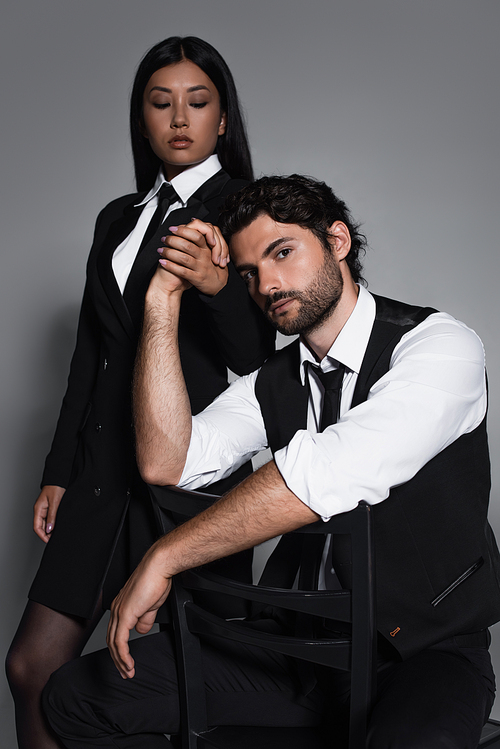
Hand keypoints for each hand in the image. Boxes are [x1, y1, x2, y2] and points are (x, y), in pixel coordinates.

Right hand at [33, 485, 65, 541]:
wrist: (59, 479)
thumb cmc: (56, 487)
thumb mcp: (55, 502)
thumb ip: (52, 516)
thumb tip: (49, 529)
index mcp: (38, 509)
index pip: (37, 527)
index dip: (42, 535)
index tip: (49, 541)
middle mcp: (40, 511)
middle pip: (41, 527)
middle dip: (47, 534)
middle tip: (56, 539)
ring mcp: (45, 510)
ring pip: (46, 524)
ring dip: (51, 530)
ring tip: (58, 534)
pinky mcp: (50, 508)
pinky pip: (50, 519)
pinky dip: (54, 524)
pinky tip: (59, 526)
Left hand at [107, 546, 171, 678]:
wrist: (158, 567)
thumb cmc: (156, 580)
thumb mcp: (151, 605)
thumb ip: (145, 619)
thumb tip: (142, 630)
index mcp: (121, 606)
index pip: (115, 633)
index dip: (119, 650)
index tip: (125, 662)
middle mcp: (116, 609)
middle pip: (111, 641)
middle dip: (117, 660)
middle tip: (125, 673)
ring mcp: (119, 612)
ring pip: (113, 643)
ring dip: (120, 661)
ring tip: (128, 672)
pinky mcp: (125, 615)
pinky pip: (120, 641)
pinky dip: (123, 655)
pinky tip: (128, 663)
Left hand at [158, 221, 228, 296]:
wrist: (218, 284)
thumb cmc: (210, 266)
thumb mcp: (208, 251)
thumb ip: (200, 240)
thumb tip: (186, 227)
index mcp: (206, 248)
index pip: (196, 235)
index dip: (183, 230)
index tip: (173, 229)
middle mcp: (204, 257)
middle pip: (187, 245)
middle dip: (172, 240)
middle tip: (164, 239)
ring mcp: (201, 268)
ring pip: (183, 258)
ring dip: (169, 253)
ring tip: (161, 250)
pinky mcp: (197, 278)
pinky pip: (182, 271)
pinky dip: (171, 266)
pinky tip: (163, 262)